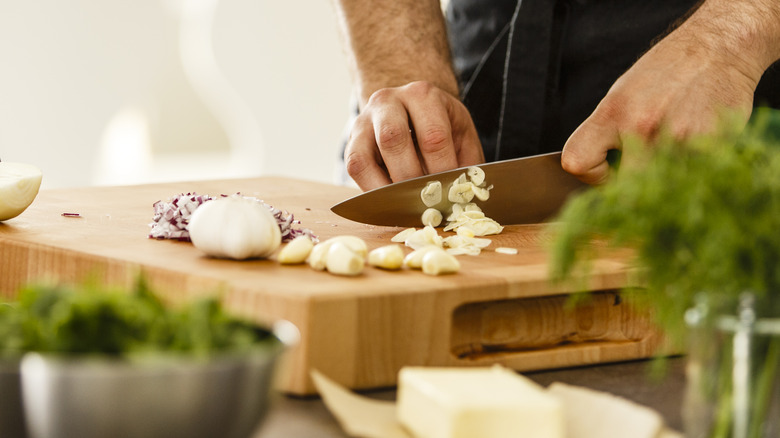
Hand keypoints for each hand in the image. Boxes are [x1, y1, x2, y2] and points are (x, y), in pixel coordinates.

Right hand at [344, 81, 484, 190]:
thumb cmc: (441, 127)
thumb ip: (467, 163)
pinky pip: (355, 168)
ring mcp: (364, 120)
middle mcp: (388, 100)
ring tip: (408, 204)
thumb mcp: (462, 136)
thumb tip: (468, 197)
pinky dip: (372, 189)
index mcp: (423, 95)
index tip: (452, 194)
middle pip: (394, 140)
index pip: (433, 136)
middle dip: (412, 180)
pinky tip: (390, 200)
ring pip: (366, 156)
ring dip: (388, 188)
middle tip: (429, 203)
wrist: (412, 110)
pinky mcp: (352, 141)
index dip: (442, 171)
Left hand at [561, 14, 762, 184]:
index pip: (576, 162)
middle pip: (623, 187)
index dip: (591, 175)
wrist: (717, 47)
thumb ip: (607, 133)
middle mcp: (639, 125)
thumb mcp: (622, 95)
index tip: (608, 169)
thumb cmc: (666, 73)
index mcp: (611, 113)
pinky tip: (695, 150)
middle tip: (646, 170)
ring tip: (673, 155)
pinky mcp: (708, 144)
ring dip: (665, 182)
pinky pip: (691, 179)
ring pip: (659, 188)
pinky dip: (692, 174)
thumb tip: (598, 171)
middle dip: (633, 187)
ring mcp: (674, 137)